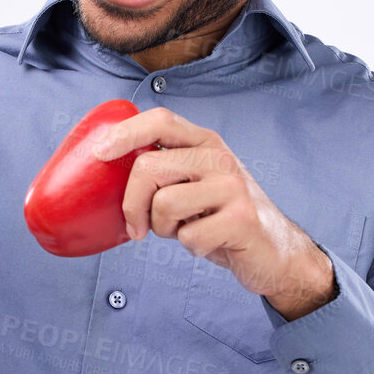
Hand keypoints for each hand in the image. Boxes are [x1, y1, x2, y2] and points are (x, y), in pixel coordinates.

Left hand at [92, 106, 337, 319]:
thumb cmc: (222, 220)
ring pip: (163, 204)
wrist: (274, 252)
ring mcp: (232, 186)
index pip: (160, 120)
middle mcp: (219, 157)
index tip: (99, 154)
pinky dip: (190, 248)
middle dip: (132, 204)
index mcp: (205, 143)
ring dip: (163, 230)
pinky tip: (210, 243)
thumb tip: (108, 174)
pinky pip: (188, 236)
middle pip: (148, 167)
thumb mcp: (194, 186)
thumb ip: (164, 172)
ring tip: (185, 231)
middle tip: (139, 228)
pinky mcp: (241, 218)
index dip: (125, 133)